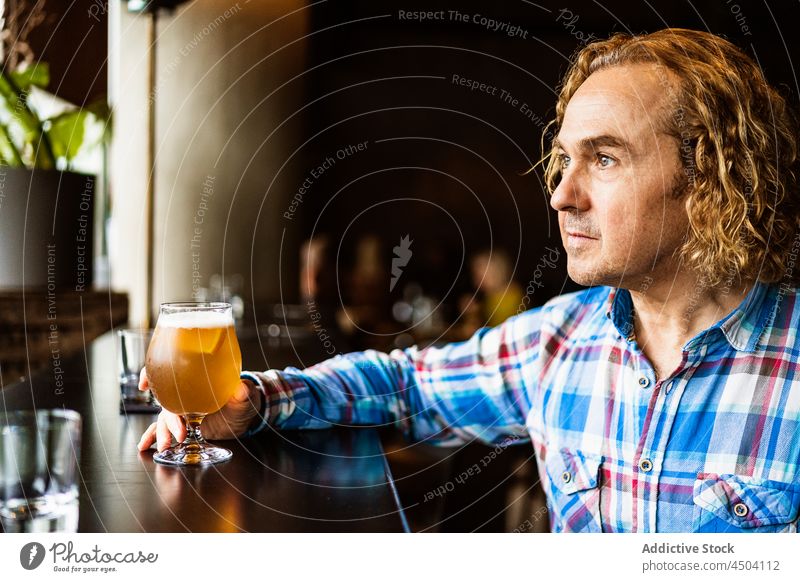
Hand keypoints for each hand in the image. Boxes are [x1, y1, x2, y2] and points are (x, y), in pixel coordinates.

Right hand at [136, 368, 262, 452]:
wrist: (242, 417)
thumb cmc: (241, 402)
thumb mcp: (244, 398)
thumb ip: (243, 394)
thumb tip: (243, 389)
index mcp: (196, 384)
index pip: (169, 374)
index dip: (152, 376)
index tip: (145, 386)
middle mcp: (184, 396)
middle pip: (168, 404)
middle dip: (170, 422)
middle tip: (180, 435)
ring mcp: (181, 411)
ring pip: (164, 420)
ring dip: (162, 433)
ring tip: (166, 446)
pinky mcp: (182, 425)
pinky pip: (163, 429)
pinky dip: (152, 436)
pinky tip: (145, 445)